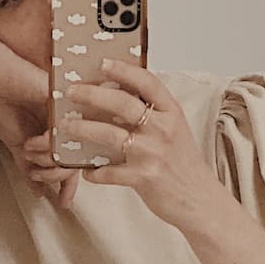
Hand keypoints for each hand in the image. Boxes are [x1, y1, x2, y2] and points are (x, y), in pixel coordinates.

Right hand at [0, 37, 79, 209]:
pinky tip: (34, 142)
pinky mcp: (62, 102)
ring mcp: (67, 113)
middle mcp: (67, 123)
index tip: (64, 202)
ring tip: (29, 152)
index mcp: (58, 132)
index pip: (73, 162)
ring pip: (71, 152)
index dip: (70, 185)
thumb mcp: (17, 143)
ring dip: (47, 162)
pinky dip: (47, 145)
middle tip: (40, 177)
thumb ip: (30, 167)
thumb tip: (38, 190)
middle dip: (57, 179)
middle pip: (76, 162)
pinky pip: (62, 136)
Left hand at [64, 60, 227, 232]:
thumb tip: (123, 97)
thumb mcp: (175, 131)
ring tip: (66, 126)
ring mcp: (152, 153)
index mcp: (172, 113)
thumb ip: (154, 114)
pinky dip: (95, 173)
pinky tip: (87, 172)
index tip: (103, 63)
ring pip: (111, 135)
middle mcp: (163, 129)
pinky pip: (110, 172)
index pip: (147, 82)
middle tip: (72, 91)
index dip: (124, 70)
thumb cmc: (183, 165)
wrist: (199, 200)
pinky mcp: (143, 178)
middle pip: (123, 103)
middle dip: (93, 95)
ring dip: (84, 129)